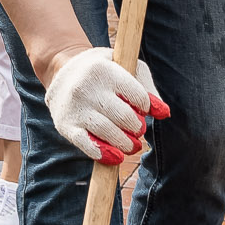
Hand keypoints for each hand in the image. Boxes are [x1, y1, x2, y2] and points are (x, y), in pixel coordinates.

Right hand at [43, 47, 170, 164]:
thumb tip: (163, 113)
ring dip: (125, 144)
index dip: (144, 106)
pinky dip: (104, 154)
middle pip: (124, 117)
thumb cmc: (102, 71)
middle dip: (137, 128)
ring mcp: (75, 107)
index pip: (137, 96)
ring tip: (131, 145)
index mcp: (103, 69)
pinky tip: (115, 157)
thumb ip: (146, 87)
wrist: (61, 72)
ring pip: (108, 132)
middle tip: (137, 130)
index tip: (141, 108)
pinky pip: (87, 145)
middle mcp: (86, 87)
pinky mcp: (65, 125)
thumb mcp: (124, 67)